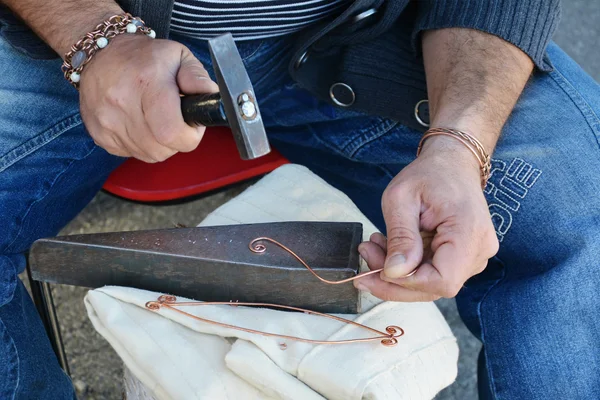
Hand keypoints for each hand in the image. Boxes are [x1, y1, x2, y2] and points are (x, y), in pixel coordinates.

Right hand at [79, 34, 217, 161]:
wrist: (99, 53)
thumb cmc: (144, 56)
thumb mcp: (179, 56)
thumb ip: (198, 78)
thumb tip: (211, 97)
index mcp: (147, 82)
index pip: (172, 132)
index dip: (190, 135)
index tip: (192, 124)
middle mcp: (122, 103)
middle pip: (162, 150)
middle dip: (176, 140)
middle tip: (175, 119)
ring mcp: (107, 120)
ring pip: (148, 155)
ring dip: (158, 143)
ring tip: (156, 118)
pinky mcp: (98, 133)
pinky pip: (130, 153)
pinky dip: (140, 144)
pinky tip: (139, 122)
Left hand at [355, 136, 498, 300]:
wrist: (452, 163)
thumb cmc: (429, 174)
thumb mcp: (402, 198)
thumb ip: (400, 236)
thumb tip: (393, 273)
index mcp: (469, 232)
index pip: (442, 280)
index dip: (407, 283)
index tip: (378, 268)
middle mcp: (479, 250)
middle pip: (435, 287)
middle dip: (394, 279)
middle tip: (366, 256)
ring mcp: (474, 256)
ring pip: (431, 283)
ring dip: (397, 273)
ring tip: (374, 246)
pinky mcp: (464, 257)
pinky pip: (433, 273)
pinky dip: (407, 267)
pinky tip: (389, 248)